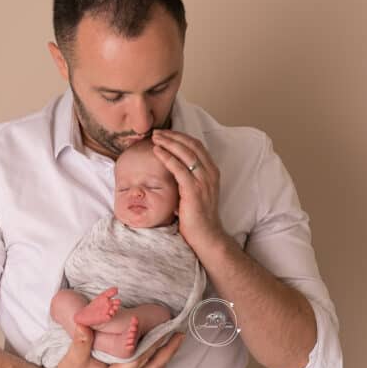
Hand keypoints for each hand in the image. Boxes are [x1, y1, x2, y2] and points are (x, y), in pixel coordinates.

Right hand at [42, 324, 184, 367]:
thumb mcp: (73, 358)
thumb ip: (81, 339)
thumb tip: (85, 320)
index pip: (142, 358)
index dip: (155, 343)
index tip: (166, 329)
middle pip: (154, 367)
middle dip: (169, 351)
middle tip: (180, 335)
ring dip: (164, 358)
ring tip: (175, 342)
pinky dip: (155, 365)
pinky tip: (158, 356)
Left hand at [151, 129, 225, 249]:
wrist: (206, 235)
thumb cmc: (197, 215)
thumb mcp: (195, 191)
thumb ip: (188, 178)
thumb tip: (171, 167)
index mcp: (212, 171)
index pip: (197, 145)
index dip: (180, 136)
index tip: (165, 133)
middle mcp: (210, 173)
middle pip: (191, 145)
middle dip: (173, 135)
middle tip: (156, 132)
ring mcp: (203, 181)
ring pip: (185, 153)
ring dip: (168, 142)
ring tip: (154, 138)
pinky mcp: (194, 190)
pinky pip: (179, 168)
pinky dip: (167, 157)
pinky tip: (157, 152)